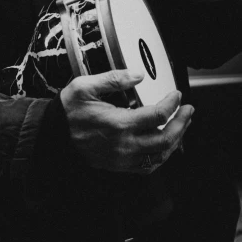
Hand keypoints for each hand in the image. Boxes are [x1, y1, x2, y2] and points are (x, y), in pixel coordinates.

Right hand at [59, 69, 193, 173]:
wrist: (52, 136)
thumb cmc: (67, 112)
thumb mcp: (85, 86)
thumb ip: (114, 79)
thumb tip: (137, 75)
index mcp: (118, 124)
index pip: (158, 115)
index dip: (172, 104)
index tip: (176, 95)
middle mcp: (124, 145)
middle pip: (166, 139)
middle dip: (182, 123)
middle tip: (188, 110)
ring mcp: (122, 158)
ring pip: (160, 155)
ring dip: (176, 140)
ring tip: (182, 126)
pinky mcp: (119, 166)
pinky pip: (148, 166)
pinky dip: (162, 156)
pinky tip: (165, 146)